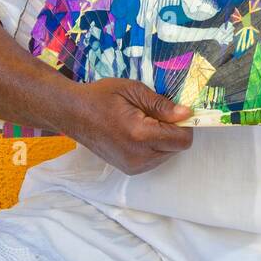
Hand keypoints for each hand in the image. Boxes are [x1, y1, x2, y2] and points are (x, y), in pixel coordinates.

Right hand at [62, 78, 193, 174]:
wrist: (73, 113)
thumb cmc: (101, 97)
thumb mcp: (133, 91)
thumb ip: (162, 105)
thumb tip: (186, 113)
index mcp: (140, 135)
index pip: (182, 140)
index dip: (184, 124)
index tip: (176, 111)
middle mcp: (138, 156)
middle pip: (176, 148)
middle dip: (173, 130)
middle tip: (153, 114)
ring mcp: (133, 166)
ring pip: (167, 154)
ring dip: (163, 138)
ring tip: (142, 122)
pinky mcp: (129, 169)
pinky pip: (155, 159)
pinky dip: (154, 146)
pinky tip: (137, 133)